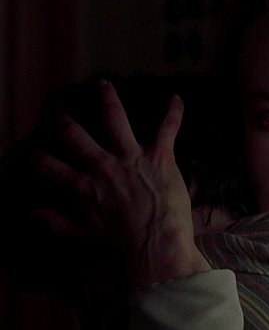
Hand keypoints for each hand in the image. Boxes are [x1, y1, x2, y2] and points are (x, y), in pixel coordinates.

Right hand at [33, 79, 209, 285]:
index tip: (33, 154)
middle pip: (76, 135)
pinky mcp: (159, 155)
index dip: (39, 160)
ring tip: (104, 85)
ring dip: (108, 99)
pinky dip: (173, 112)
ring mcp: (131, 157)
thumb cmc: (121, 243)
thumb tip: (32, 214)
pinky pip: (167, 127)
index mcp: (83, 186)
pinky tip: (176, 98)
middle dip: (65, 123)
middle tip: (61, 113)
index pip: (51, 167)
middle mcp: (103, 165)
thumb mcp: (82, 235)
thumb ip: (56, 222)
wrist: (155, 244)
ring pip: (115, 118)